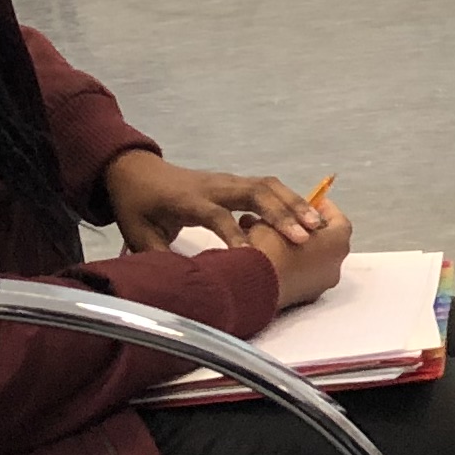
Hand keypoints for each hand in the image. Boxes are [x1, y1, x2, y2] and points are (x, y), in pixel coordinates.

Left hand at [101, 154, 323, 256]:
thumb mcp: (137, 234)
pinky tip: (308, 216)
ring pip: (268, 186)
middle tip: (304, 237)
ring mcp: (227, 181)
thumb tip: (178, 283)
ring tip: (318, 225)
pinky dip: (290, 199)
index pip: (216, 215)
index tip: (252, 257)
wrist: (136, 171)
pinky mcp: (236, 182)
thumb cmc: (138, 206)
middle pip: (254, 192)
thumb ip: (158, 257)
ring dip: (294, 204)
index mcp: (187, 200)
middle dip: (281, 213)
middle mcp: (213, 186)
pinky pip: (268, 187)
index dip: (234, 235)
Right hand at [264, 202, 352, 311]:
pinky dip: (291, 266)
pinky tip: (270, 258)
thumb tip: (266, 220)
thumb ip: (278, 217)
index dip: (325, 209)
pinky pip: (301, 277)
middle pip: (328, 243)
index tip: (314, 202)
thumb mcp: (271, 221)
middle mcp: (335, 266)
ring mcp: (321, 285)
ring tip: (275, 239)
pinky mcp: (304, 299)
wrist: (253, 287)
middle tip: (294, 220)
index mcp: (337, 243)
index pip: (339, 221)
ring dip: (299, 249)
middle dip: (311, 230)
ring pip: (314, 262)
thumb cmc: (269, 248)